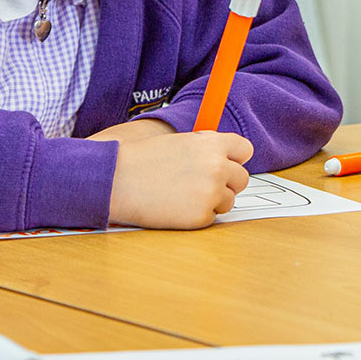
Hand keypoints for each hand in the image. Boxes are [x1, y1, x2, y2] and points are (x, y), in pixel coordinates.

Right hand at [106, 128, 253, 228]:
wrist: (115, 181)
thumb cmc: (141, 160)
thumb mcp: (179, 142)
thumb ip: (206, 148)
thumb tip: (226, 156)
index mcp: (212, 143)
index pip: (245, 150)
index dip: (233, 158)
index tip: (224, 163)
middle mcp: (217, 167)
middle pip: (242, 179)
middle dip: (226, 182)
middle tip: (200, 183)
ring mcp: (210, 193)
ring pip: (229, 201)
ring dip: (212, 200)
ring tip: (183, 195)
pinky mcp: (201, 217)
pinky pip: (211, 217)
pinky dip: (197, 215)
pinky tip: (176, 207)